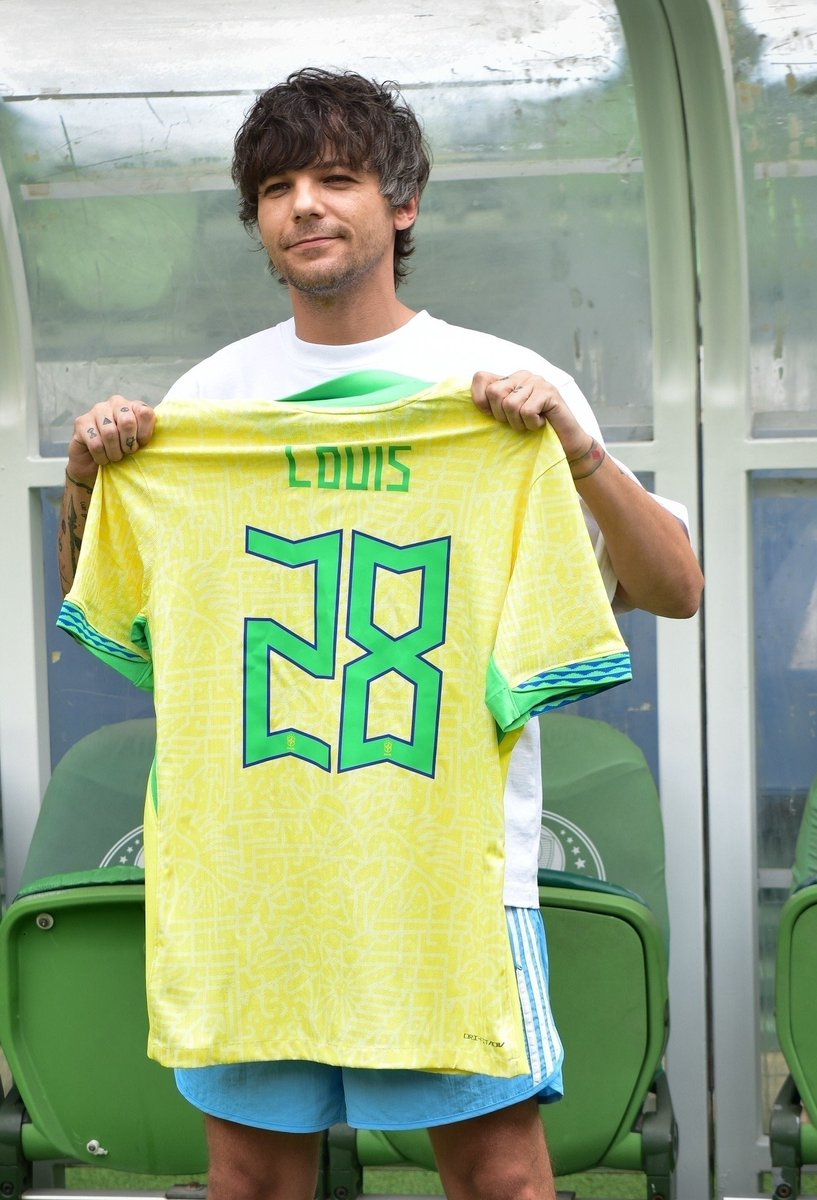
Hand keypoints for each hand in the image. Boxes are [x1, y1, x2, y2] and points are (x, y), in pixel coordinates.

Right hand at [67, 396, 155, 481]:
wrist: (95, 465)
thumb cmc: (121, 453)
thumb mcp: (139, 444)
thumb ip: (146, 437)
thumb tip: (154, 440)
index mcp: (133, 406)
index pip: (145, 413)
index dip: (144, 434)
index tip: (140, 445)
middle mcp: (115, 403)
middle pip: (127, 421)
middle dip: (128, 443)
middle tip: (126, 452)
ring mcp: (97, 410)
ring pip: (110, 433)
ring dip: (114, 452)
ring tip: (114, 457)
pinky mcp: (81, 422)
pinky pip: (95, 443)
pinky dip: (101, 456)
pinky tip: (102, 458)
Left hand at [471, 371, 590, 457]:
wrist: (565, 444)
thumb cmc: (533, 434)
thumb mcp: (507, 418)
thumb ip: (491, 406)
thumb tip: (464, 404)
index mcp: (509, 378)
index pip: (480, 377)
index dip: (480, 400)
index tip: (492, 416)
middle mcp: (523, 375)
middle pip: (494, 392)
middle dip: (502, 415)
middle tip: (517, 422)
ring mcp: (538, 382)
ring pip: (510, 404)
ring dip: (518, 423)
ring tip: (530, 424)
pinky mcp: (550, 393)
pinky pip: (526, 411)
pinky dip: (532, 424)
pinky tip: (541, 423)